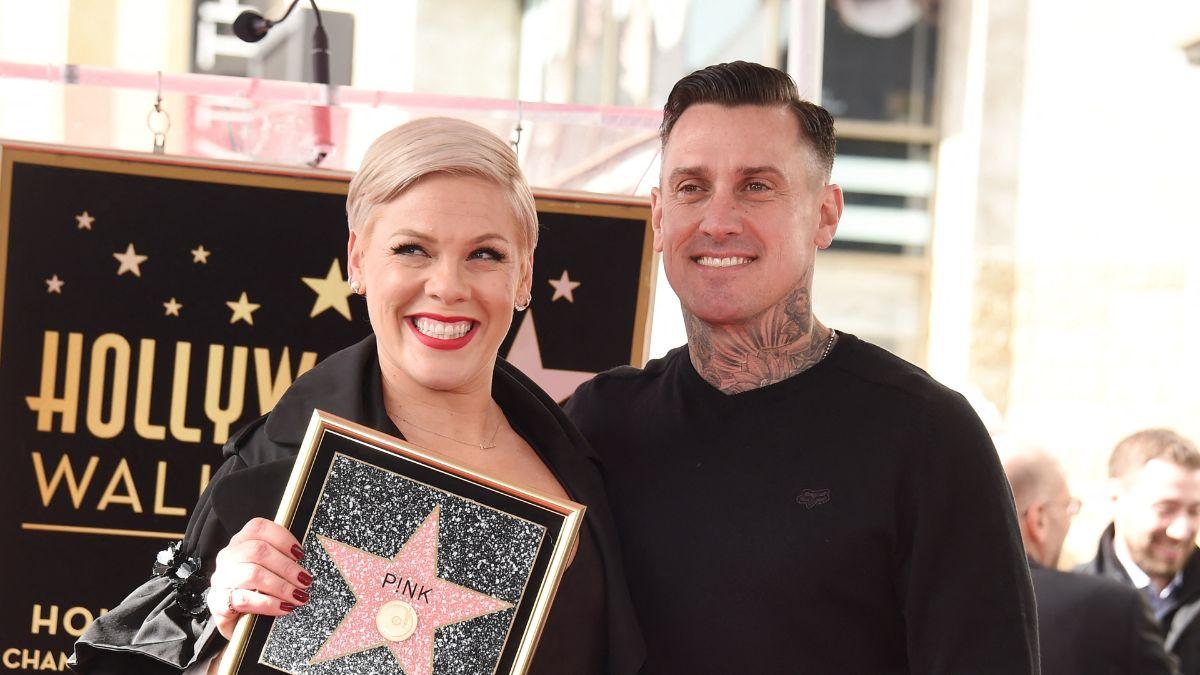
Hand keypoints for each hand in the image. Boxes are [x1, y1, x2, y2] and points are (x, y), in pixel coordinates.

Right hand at [206, 517, 311, 638]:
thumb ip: (282, 559)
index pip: (258, 528)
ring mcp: (221, 579)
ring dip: (281, 586)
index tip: (300, 554)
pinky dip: (268, 604)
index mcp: (241, 542)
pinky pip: (244, 599)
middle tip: (305, 581)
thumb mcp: (269, 570)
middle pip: (258, 551)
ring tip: (298, 596)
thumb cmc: (257, 591)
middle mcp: (228, 556)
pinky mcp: (217, 602)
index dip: (282, 538)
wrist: (237, 623)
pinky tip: (283, 608)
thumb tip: (304, 563)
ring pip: (253, 574)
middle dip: (287, 567)